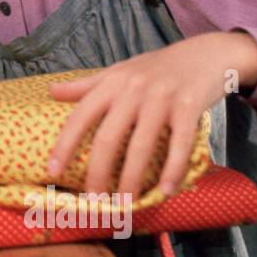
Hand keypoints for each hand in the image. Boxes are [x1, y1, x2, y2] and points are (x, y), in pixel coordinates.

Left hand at [43, 31, 256, 199]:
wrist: (205, 53)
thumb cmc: (157, 67)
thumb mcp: (119, 71)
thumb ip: (87, 85)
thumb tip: (51, 92)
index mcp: (112, 83)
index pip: (80, 116)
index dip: (64, 145)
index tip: (52, 171)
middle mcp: (133, 90)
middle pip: (108, 138)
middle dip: (98, 172)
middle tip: (94, 200)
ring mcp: (162, 98)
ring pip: (141, 146)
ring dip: (132, 179)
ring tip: (125, 203)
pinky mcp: (189, 106)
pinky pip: (179, 144)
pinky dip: (172, 170)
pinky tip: (166, 191)